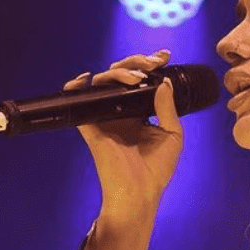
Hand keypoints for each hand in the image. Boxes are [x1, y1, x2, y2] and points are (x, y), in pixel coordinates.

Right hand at [63, 49, 182, 216]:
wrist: (139, 193)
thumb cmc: (157, 170)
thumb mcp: (173, 135)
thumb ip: (167, 108)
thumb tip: (163, 82)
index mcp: (140, 113)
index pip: (141, 82)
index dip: (149, 65)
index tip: (164, 56)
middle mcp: (121, 112)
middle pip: (121, 76)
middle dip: (136, 62)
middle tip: (151, 63)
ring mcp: (105, 118)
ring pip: (103, 83)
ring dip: (118, 73)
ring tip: (136, 78)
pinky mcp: (91, 126)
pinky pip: (79, 103)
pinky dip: (76, 88)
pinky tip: (86, 79)